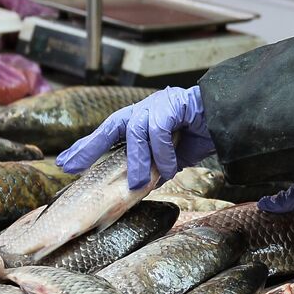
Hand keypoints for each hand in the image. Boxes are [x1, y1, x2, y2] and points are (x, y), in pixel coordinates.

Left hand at [55, 85, 214, 189]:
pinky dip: (162, 152)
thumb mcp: (171, 158)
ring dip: (137, 161)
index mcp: (141, 120)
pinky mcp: (172, 104)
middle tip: (71, 166)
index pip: (108, 133)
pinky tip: (167, 168)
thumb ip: (153, 168)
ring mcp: (157, 104)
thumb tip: (137, 188)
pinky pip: (159, 130)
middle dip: (89, 146)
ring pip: (136, 131)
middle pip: (110, 126)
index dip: (86, 148)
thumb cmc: (200, 135)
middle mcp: (144, 109)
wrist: (228, 119)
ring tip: (137, 184)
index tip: (65, 164)